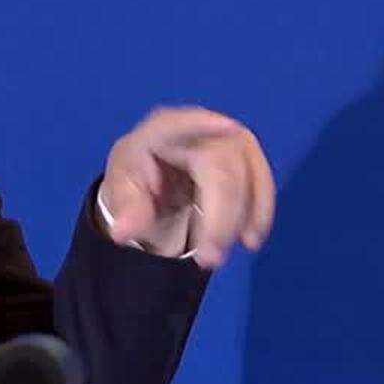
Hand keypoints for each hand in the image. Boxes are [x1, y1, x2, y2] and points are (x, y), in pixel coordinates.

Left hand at [100, 106, 274, 268]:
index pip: (177, 125)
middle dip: (221, 216)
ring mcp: (227, 138)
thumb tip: (124, 231)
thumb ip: (125, 210)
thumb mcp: (121, 195)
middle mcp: (198, 126)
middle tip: (208, 259)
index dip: (202, 124)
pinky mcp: (247, 156)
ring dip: (242, 219)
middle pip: (221, 165)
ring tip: (219, 255)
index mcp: (159, 130)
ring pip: (248, 172)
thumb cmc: (137, 181)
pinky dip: (259, 213)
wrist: (156, 184)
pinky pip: (262, 181)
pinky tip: (249, 239)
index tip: (226, 127)